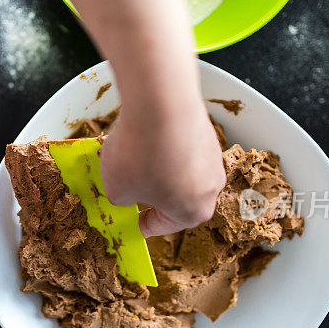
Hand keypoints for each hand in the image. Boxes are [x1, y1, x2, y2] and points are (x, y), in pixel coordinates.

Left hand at [99, 98, 225, 236]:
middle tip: (125, 186)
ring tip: (130, 155)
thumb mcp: (116, 190)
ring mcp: (212, 157)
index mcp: (193, 212)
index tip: (127, 221)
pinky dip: (163, 144)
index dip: (138, 224)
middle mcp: (211, 188)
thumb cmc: (141, 154)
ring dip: (155, 166)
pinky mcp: (206, 131)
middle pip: (173, 198)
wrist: (161, 101)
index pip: (160, 226)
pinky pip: (179, 147)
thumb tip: (126, 190)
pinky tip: (143, 135)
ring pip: (177, 170)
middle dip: (147, 193)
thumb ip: (121, 200)